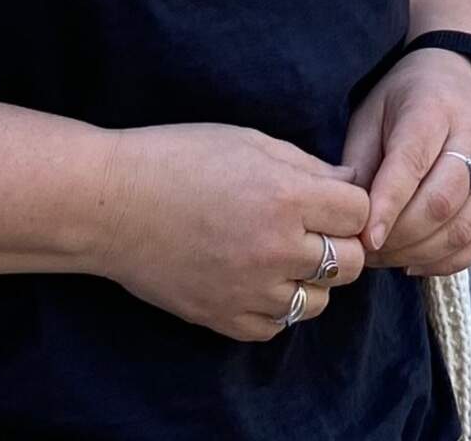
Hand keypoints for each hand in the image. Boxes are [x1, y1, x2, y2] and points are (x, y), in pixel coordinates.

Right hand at [85, 124, 369, 341]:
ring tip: (282, 256)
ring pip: (319, 301)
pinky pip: (276, 327)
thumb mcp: (249, 143)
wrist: (110, 205)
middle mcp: (276, 249)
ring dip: (311, 280)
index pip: (360, 212)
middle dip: (341, 243)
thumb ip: (306, 167)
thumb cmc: (176, 160)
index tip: (329, 200)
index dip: (348, 203)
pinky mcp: (224, 318)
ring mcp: (250, 290)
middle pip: (351, 262)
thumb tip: (349, 185)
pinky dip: (275, 307)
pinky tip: (256, 280)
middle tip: (313, 230)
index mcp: (285, 197)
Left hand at [341, 51, 470, 277]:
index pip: (412, 165)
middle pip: (441, 203)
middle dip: (400, 237)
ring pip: (463, 228)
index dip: (388, 205)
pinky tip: (416, 263)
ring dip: (421, 253)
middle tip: (367, 251)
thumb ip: (360, 161)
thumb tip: (349, 216)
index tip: (365, 239)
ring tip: (387, 258)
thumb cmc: (409, 96)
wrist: (463, 75)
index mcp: (434, 110)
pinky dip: (449, 261)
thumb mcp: (372, 113)